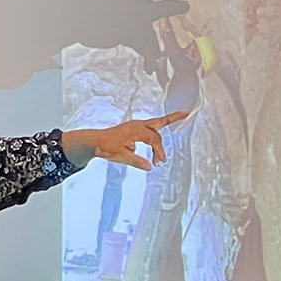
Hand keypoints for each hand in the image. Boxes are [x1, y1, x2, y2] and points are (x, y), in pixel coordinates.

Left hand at [62, 112, 188, 170]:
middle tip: (186, 114)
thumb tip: (149, 166)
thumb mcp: (122, 156)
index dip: (158, 151)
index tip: (158, 162)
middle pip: (159, 123)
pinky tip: (157, 142)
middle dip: (173, 119)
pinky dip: (156, 133)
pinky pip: (149, 128)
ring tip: (178, 122)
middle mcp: (137, 125)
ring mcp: (135, 126)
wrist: (95, 141)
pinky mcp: (133, 129)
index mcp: (136, 130)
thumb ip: (137, 161)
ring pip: (155, 124)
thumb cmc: (106, 147)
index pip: (154, 139)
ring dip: (164, 128)